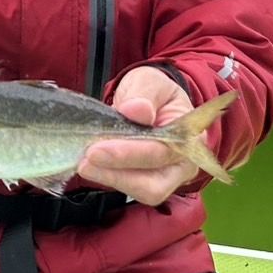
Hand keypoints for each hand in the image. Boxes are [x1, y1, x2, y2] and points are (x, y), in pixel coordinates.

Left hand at [78, 66, 199, 205]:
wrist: (150, 100)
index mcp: (188, 136)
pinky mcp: (147, 182)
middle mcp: (182, 164)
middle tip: (86, 160)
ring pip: (142, 191)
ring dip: (109, 179)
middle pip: (154, 184)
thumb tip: (137, 110)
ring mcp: (167, 178)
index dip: (129, 154)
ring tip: (84, 164)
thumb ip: (144, 94)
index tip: (99, 149)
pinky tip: (90, 165)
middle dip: (117, 174)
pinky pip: (129, 188)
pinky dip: (108, 178)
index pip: (160, 153)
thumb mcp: (149, 81)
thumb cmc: (154, 92)